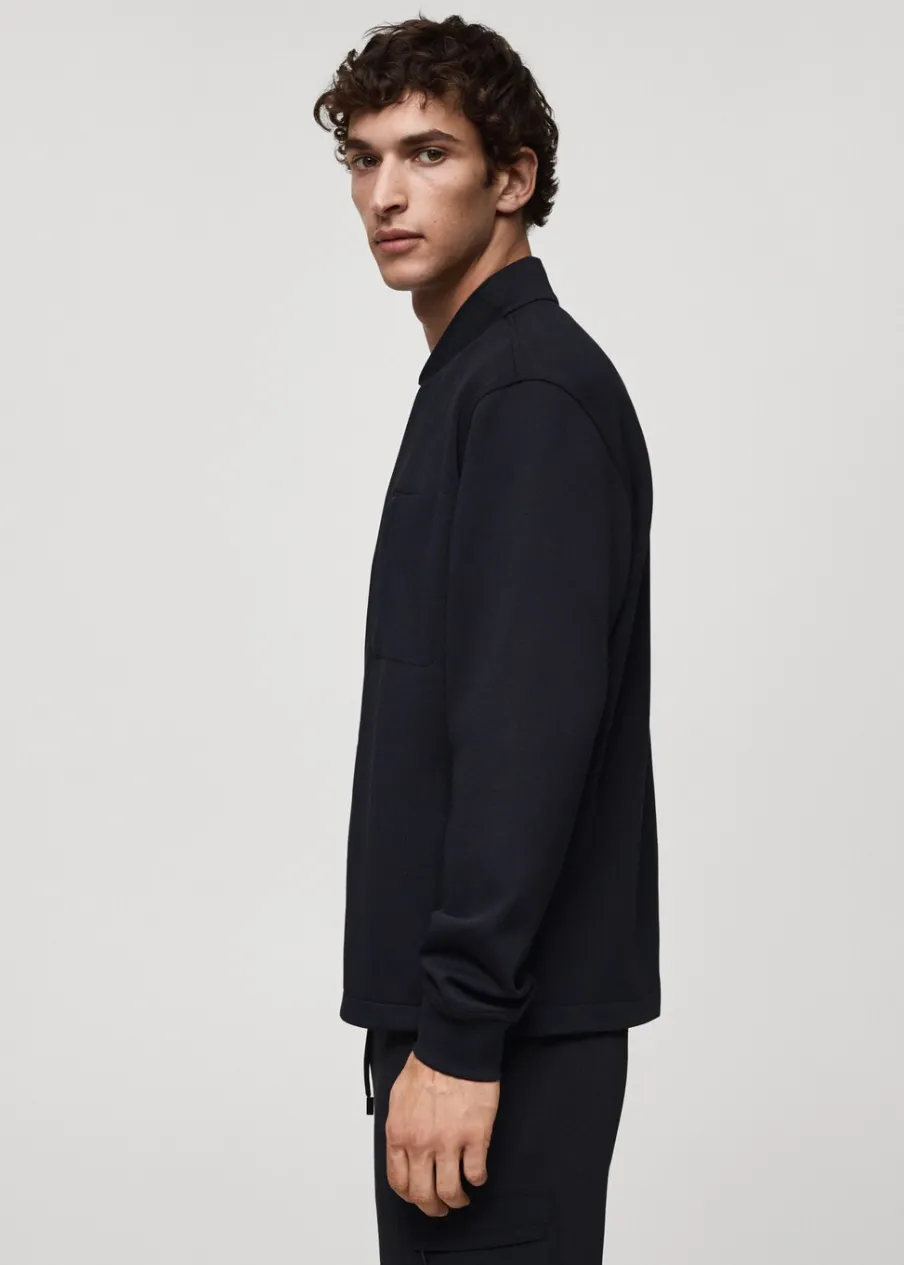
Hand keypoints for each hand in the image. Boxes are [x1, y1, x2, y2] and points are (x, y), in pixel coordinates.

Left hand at [385, 1049, 499, 1216]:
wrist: (454, 1049)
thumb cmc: (428, 1066)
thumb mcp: (398, 1097)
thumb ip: (399, 1126)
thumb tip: (403, 1147)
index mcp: (399, 1134)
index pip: (398, 1181)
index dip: (409, 1195)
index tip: (418, 1196)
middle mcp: (420, 1144)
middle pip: (423, 1194)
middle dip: (433, 1207)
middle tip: (441, 1207)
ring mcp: (448, 1143)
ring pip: (450, 1191)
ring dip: (456, 1200)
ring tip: (462, 1197)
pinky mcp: (475, 1138)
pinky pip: (475, 1173)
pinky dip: (477, 1180)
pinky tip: (478, 1174)